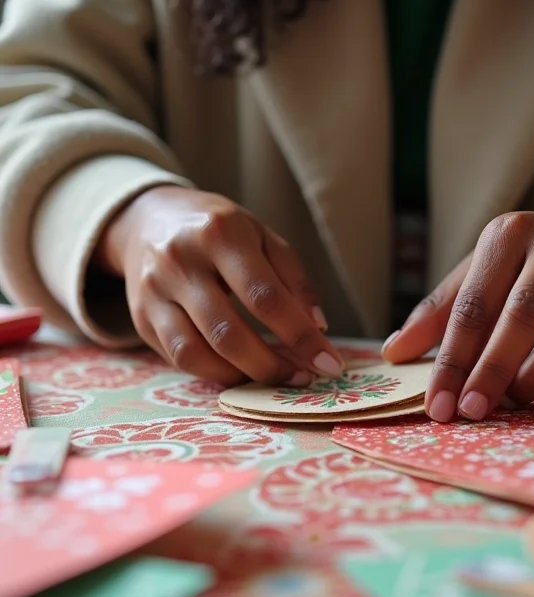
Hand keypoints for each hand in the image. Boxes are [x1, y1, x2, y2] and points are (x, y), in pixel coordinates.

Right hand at [95, 186, 343, 385]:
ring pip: (196, 354)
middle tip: (302, 376)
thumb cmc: (220, 231)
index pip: (265, 298)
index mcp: (220, 234)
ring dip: (242, 377)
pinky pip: (179, 359)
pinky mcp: (141, 317)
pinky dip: (215, 373)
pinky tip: (241, 371)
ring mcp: (153, 292)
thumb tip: (318, 329)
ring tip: (274, 377)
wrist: (149, 219)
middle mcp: (180, 261)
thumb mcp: (263, 238)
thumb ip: (294, 280)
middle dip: (271, 366)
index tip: (329, 362)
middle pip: (228, 333)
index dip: (300, 337)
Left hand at [383, 211, 533, 421]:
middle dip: (493, 372)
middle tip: (472, 410)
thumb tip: (393, 352)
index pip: (474, 304)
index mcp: (509, 234)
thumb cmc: (522, 268)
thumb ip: (437, 313)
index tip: (439, 403)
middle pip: (523, 317)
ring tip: (512, 403)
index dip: (453, 359)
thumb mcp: (476, 276)